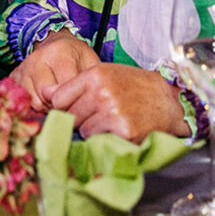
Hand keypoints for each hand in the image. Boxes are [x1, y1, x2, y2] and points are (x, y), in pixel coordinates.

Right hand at [12, 29, 99, 111]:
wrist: (55, 44)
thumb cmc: (75, 57)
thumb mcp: (90, 63)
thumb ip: (90, 82)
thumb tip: (87, 104)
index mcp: (59, 52)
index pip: (64, 89)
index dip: (74, 100)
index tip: (80, 100)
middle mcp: (36, 59)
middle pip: (47, 98)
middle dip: (60, 105)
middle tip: (69, 100)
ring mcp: (23, 69)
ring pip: (35, 103)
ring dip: (47, 107)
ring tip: (56, 98)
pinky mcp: (13, 79)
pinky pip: (24, 103)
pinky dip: (35, 106)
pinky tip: (44, 98)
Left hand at [47, 63, 186, 141]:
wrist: (168, 100)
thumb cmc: (134, 86)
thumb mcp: (106, 74)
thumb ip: (75, 85)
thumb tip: (45, 96)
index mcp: (94, 75)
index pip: (58, 98)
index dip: (65, 106)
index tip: (74, 108)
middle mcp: (101, 92)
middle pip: (69, 116)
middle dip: (81, 118)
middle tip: (100, 114)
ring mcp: (112, 112)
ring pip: (83, 130)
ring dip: (93, 130)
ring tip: (112, 120)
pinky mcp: (122, 131)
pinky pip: (98, 140)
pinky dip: (106, 138)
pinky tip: (119, 128)